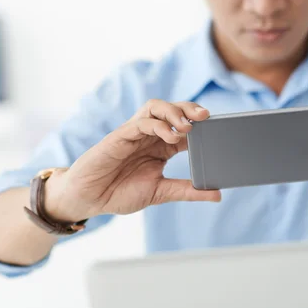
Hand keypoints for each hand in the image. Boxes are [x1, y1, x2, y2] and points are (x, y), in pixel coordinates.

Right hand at [44, 100, 220, 221]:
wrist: (89, 199)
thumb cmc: (119, 193)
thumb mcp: (160, 193)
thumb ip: (187, 191)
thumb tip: (217, 193)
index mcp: (160, 147)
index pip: (184, 127)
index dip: (201, 124)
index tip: (218, 127)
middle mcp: (149, 136)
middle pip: (172, 110)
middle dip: (190, 109)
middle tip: (207, 116)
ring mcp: (134, 133)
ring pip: (155, 108)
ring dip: (173, 112)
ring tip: (188, 126)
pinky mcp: (119, 136)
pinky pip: (140, 122)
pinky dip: (157, 125)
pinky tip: (170, 136)